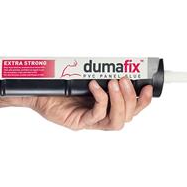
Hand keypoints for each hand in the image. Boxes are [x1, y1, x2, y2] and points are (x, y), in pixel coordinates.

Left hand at [31, 77, 152, 130]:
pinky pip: (96, 116)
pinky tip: (95, 87)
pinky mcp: (78, 123)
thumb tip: (118, 63)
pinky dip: (100, 100)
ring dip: (119, 101)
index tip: (149, 86)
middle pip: (127, 116)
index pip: (131, 109)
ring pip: (116, 121)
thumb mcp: (86, 75)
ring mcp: (89, 121)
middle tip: (123, 80)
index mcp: (106, 107)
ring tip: (113, 83)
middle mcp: (100, 116)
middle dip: (130, 97)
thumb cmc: (59, 83)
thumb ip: (102, 73)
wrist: (37, 91)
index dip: (143, 101)